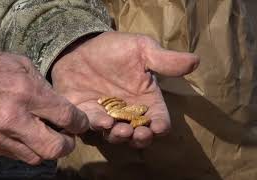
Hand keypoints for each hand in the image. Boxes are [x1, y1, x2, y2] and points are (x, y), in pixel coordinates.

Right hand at [0, 48, 88, 164]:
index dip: (80, 123)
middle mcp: (13, 118)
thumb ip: (44, 87)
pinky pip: (17, 156)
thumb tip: (61, 106)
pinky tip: (27, 136)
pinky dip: (28, 149)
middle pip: (55, 147)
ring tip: (47, 136)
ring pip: (37, 157)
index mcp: (26, 92)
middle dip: (68, 144)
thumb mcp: (21, 65)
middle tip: (68, 136)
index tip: (81, 123)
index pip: (65, 116)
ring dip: (47, 149)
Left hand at [51, 32, 198, 147]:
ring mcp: (108, 115)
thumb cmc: (116, 48)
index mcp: (146, 99)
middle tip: (140, 134)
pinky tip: (102, 122)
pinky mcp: (87, 113)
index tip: (159, 127)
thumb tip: (196, 61)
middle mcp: (128, 111)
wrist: (83, 46)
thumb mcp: (142, 49)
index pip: (159, 118)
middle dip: (141, 138)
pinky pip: (93, 125)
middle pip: (139, 134)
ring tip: (121, 130)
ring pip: (117, 135)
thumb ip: (165, 60)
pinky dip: (99, 126)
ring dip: (121, 137)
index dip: (161, 125)